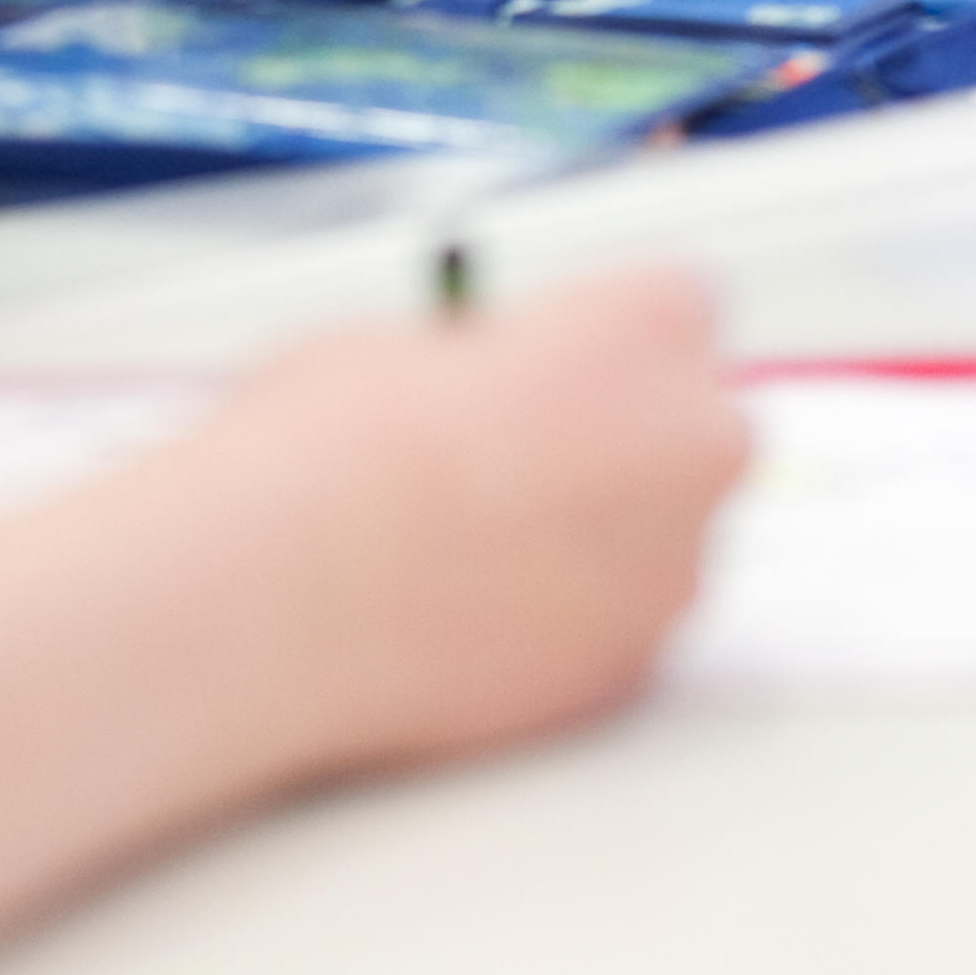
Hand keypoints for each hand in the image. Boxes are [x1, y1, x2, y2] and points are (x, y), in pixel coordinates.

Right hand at [205, 271, 747, 772]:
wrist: (282, 603)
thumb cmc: (325, 457)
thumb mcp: (398, 342)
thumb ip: (486, 358)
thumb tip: (483, 383)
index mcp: (644, 327)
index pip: (679, 306)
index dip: (602, 338)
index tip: (552, 364)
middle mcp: (691, 443)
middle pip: (693, 426)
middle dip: (624, 438)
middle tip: (516, 458)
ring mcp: (673, 565)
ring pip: (663, 535)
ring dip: (598, 537)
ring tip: (474, 549)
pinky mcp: (632, 668)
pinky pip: (622, 625)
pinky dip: (572, 621)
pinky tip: (474, 614)